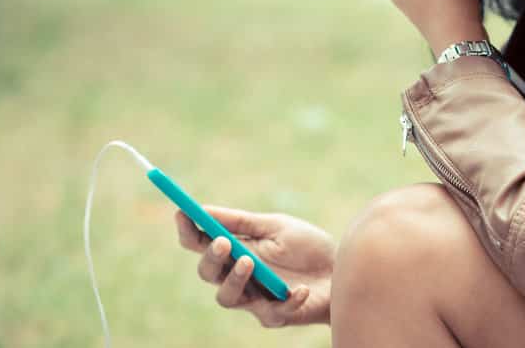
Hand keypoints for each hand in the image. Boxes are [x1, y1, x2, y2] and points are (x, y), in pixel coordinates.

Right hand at [176, 206, 334, 326]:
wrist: (342, 269)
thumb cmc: (308, 247)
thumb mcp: (276, 226)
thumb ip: (241, 222)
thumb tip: (202, 209)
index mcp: (236, 251)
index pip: (201, 244)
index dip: (188, 230)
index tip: (182, 212)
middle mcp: (239, 276)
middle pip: (207, 273)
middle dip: (210, 257)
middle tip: (222, 242)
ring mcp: (255, 298)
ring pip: (227, 298)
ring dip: (234, 279)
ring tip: (249, 262)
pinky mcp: (276, 315)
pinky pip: (272, 312)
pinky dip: (287, 298)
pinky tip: (300, 289)